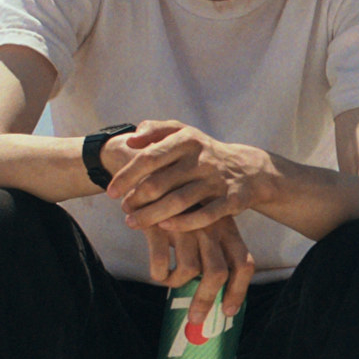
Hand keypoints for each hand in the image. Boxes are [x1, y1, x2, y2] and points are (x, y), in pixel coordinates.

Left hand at [105, 120, 272, 230]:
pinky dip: (183, 223)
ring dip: (152, 215)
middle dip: (136, 199)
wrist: (248, 169)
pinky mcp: (231, 200)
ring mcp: (217, 180)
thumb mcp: (183, 132)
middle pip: (160, 183)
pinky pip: (204, 216)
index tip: (110, 192)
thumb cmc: (204, 152)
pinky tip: (164, 228)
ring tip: (133, 223)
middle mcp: (202, 158)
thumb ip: (155, 130)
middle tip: (123, 211)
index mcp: (187, 139)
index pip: (149, 157)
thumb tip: (130, 141)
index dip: (126, 176)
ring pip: (179, 202)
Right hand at [143, 212, 255, 328]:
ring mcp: (186, 225)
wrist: (150, 172)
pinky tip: (156, 271)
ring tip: (168, 280)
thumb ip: (213, 251)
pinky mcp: (159, 225)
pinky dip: (158, 274)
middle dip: (206, 301)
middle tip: (195, 319)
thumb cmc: (181, 208)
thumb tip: (216, 291)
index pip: (243, 263)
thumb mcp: (204, 223)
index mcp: (226, 227)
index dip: (238, 291)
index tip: (228, 311)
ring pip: (189, 271)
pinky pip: (161, 263)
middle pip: (217, 273)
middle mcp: (210, 226)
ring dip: (177, 284)